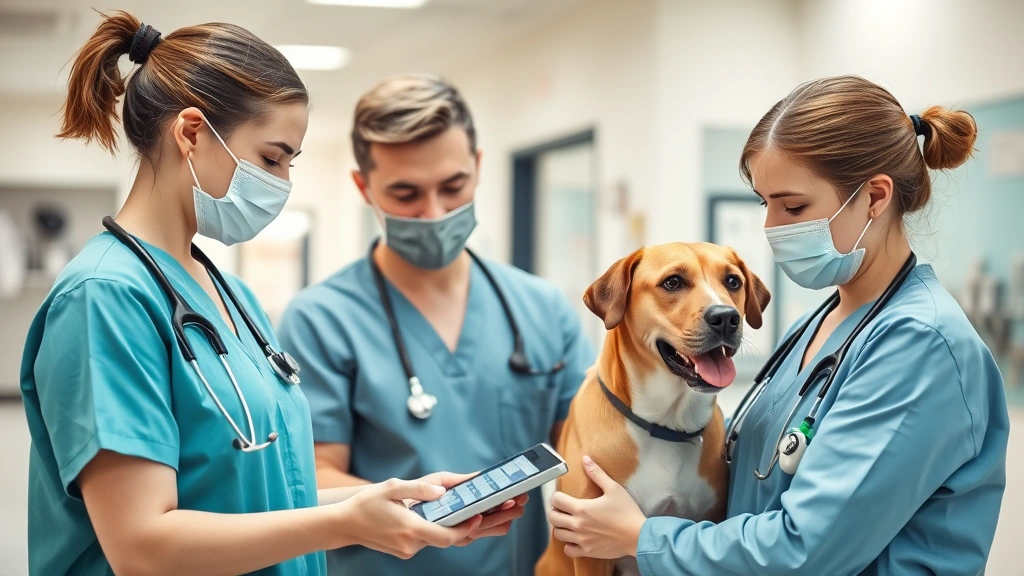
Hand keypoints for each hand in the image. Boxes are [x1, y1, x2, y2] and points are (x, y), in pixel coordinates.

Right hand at [338, 478, 482, 558]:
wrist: (345, 524)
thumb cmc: (367, 503)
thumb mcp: (392, 487)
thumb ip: (419, 489)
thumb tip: (442, 492)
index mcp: (410, 528)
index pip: (446, 536)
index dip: (466, 529)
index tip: (477, 517)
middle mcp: (410, 544)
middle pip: (444, 539)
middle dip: (462, 528)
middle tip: (478, 513)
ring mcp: (406, 550)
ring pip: (434, 540)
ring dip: (446, 528)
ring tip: (461, 513)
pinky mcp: (403, 551)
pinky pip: (424, 542)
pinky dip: (433, 531)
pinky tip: (436, 518)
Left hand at [548, 455, 645, 558]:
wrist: (638, 536)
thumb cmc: (627, 511)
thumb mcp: (613, 488)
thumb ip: (597, 473)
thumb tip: (585, 459)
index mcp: (581, 508)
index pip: (556, 500)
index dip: (557, 496)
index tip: (562, 497)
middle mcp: (578, 525)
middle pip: (553, 517)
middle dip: (556, 511)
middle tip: (565, 509)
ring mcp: (581, 540)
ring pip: (558, 534)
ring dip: (561, 527)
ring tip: (569, 522)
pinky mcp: (587, 551)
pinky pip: (568, 550)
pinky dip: (568, 544)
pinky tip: (575, 538)